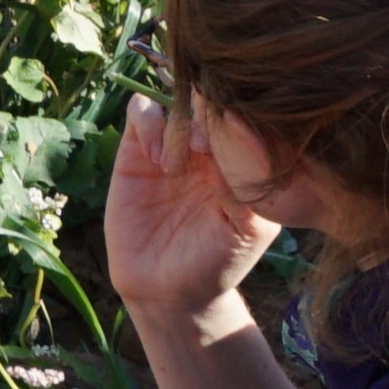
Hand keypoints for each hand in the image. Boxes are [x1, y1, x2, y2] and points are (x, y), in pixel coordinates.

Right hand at [107, 94, 283, 331]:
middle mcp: (210, 144)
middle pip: (210, 99)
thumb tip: (242, 132)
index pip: (245, 114)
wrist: (168, 288)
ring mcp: (172, 144)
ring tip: (176, 167)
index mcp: (244, 156)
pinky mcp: (135, 150)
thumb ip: (252, 182)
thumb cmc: (217, 261)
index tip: (233, 144)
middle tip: (204, 151)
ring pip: (176, 100)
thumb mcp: (250, 227)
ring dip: (178, 124)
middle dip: (207, 115)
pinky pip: (141, 112)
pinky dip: (148, 122)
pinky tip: (155, 159)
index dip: (239, 118)